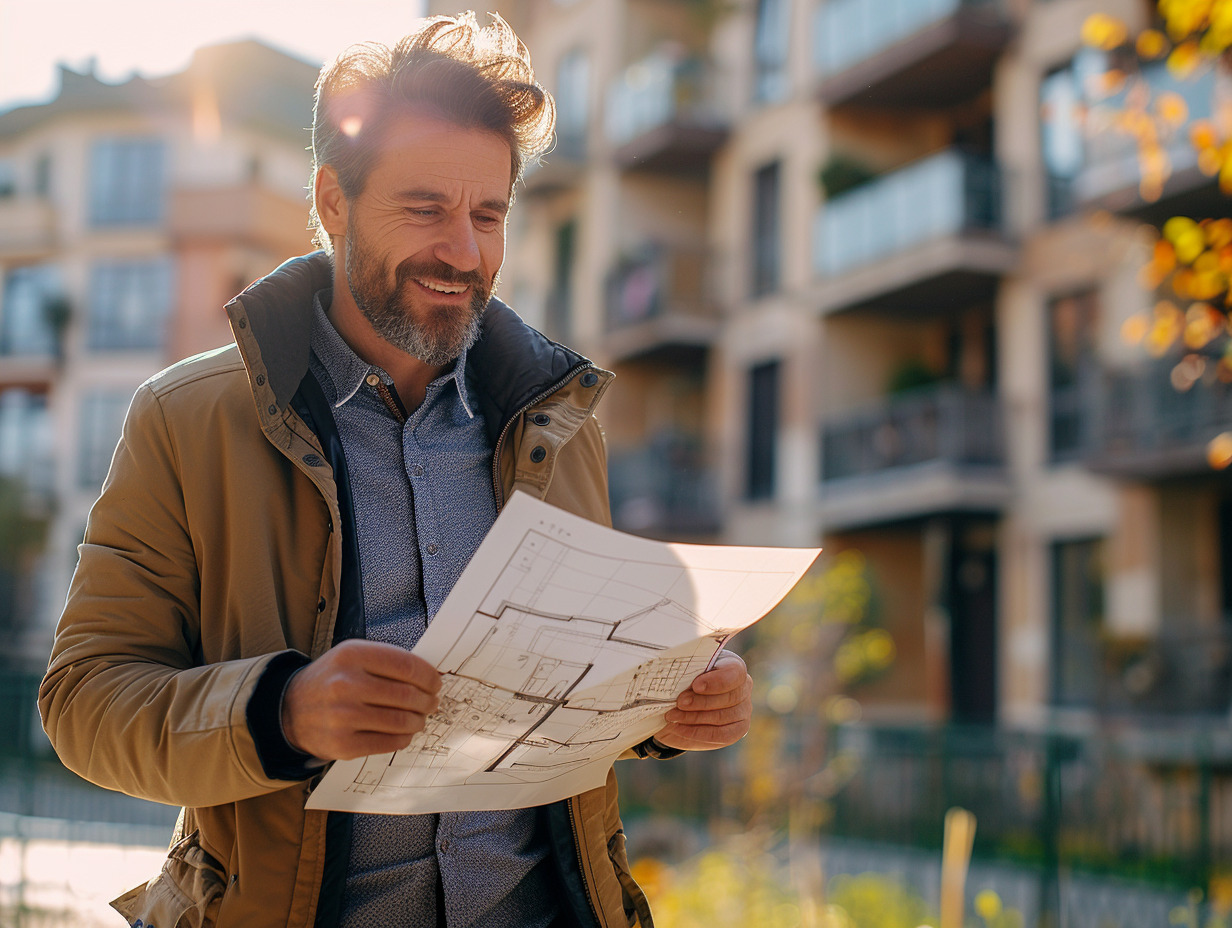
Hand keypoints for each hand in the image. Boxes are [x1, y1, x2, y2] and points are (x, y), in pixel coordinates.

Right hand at [282, 639, 441, 760]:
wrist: (289, 709)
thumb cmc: (330, 680)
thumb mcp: (351, 655)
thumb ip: (386, 660)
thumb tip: (428, 676)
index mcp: (351, 655)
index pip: (406, 665)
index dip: (428, 676)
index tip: (436, 683)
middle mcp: (345, 684)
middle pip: (406, 695)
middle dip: (427, 700)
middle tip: (432, 703)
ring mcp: (342, 716)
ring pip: (400, 721)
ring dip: (418, 721)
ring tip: (419, 718)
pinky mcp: (342, 744)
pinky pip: (388, 743)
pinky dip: (403, 738)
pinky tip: (404, 733)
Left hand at [652, 650, 752, 751]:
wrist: (680, 704)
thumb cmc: (682, 681)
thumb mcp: (679, 671)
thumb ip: (680, 670)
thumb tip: (667, 672)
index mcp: (732, 665)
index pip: (735, 672)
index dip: (717, 681)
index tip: (695, 685)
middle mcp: (743, 687)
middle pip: (729, 697)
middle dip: (701, 702)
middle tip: (679, 703)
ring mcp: (743, 710)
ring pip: (723, 717)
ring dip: (694, 718)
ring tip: (672, 716)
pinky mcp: (737, 730)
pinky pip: (721, 735)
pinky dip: (697, 733)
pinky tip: (679, 728)